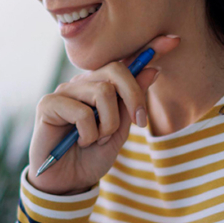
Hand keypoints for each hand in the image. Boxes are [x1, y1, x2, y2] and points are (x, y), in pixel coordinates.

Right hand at [27, 35, 180, 194]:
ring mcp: (64, 91)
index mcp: (99, 87)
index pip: (124, 62)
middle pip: (116, 70)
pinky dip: (89, 134)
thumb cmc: (91, 157)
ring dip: (109, 124)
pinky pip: (82, 113)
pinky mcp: (48, 104)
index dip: (148, 49)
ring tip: (99, 140)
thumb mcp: (120, 131)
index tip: (174, 40)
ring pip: (102, 92)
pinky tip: (80, 142)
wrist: (67, 182)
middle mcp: (81, 84)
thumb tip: (152, 69)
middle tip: (139, 124)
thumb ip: (132, 103)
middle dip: (134, 97)